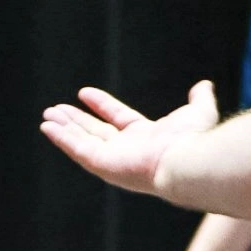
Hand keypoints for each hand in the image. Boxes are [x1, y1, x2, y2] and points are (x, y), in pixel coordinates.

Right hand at [40, 79, 218, 196]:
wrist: (187, 160)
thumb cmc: (194, 141)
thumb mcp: (199, 112)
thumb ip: (200, 99)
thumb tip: (204, 85)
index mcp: (146, 138)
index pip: (117, 118)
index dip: (101, 105)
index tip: (84, 93)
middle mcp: (128, 150)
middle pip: (95, 132)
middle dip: (75, 121)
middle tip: (55, 109)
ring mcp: (114, 159)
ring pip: (83, 141)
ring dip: (64, 128)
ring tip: (46, 115)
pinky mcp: (103, 165)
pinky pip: (78, 150)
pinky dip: (62, 139)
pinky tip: (47, 127)